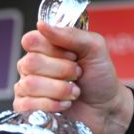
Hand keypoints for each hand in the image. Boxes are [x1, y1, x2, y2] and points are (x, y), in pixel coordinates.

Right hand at [15, 22, 133, 133]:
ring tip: (75, 90)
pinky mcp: (27, 108)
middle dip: (62, 70)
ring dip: (60, 89)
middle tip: (78, 74)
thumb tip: (42, 25)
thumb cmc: (100, 76)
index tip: (74, 55)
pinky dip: (52, 105)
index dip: (54, 49)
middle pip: (30, 62)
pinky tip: (65, 104)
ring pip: (29, 84)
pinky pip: (26, 105)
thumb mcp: (95, 48)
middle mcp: (33, 65)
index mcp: (46, 47)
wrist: (108, 107)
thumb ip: (71, 35)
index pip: (31, 40)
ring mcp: (27, 86)